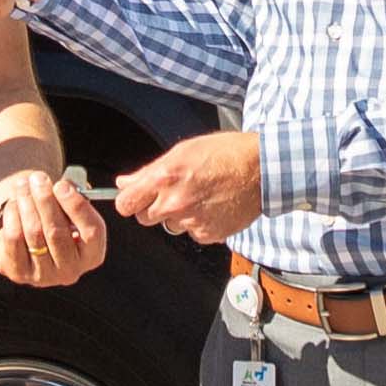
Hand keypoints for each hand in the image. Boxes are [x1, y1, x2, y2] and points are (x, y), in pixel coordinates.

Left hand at [0, 169, 107, 287]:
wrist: (30, 240)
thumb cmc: (57, 219)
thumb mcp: (70, 209)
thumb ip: (72, 197)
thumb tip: (64, 185)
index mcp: (92, 255)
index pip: (91, 232)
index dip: (76, 206)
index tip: (62, 184)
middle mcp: (71, 270)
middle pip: (57, 232)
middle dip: (45, 201)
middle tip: (38, 178)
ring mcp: (44, 276)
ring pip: (34, 233)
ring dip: (27, 203)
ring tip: (24, 184)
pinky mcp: (19, 273)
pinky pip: (14, 239)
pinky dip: (13, 216)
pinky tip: (15, 202)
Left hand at [114, 131, 261, 244]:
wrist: (261, 169)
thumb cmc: (225, 154)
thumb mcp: (183, 151)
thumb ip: (148, 171)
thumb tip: (124, 182)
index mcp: (165, 178)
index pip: (125, 204)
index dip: (129, 201)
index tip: (135, 198)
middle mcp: (175, 202)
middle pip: (144, 218)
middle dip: (154, 207)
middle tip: (175, 192)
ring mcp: (191, 221)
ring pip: (170, 226)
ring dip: (178, 216)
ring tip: (200, 196)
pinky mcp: (208, 234)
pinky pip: (192, 234)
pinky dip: (199, 224)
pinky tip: (212, 207)